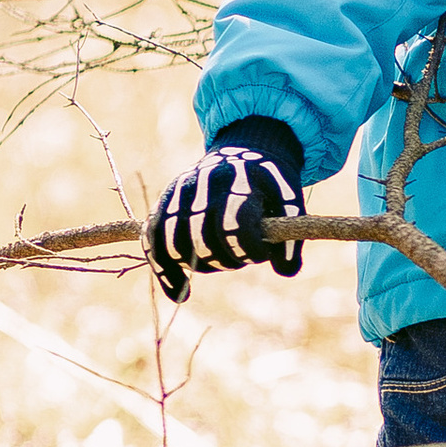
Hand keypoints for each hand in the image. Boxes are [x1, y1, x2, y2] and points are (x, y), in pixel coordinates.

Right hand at [146, 124, 307, 303]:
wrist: (241, 153)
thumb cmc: (269, 184)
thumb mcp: (291, 201)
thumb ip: (293, 235)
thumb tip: (285, 269)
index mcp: (236, 182)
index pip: (234, 225)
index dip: (250, 249)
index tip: (262, 254)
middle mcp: (201, 187)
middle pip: (203, 240)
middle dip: (227, 259)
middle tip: (243, 257)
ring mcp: (177, 197)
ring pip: (174, 245)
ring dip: (200, 265)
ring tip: (220, 262)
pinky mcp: (162, 207)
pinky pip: (152, 243)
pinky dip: (164, 271)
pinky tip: (180, 293)